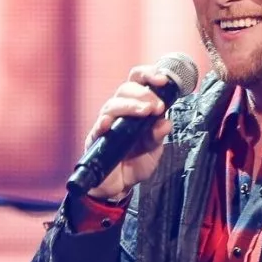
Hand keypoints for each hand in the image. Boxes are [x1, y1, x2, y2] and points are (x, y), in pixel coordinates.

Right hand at [83, 65, 172, 200]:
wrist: (121, 186)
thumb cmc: (136, 162)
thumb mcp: (154, 148)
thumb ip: (158, 135)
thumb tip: (165, 122)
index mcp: (136, 108)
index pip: (139, 81)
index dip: (149, 75)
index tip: (163, 80)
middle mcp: (120, 112)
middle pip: (125, 88)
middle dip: (143, 93)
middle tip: (157, 106)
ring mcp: (107, 124)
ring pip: (112, 105)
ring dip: (130, 105)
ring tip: (145, 111)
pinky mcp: (95, 139)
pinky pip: (97, 127)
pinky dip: (104, 123)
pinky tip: (109, 123)